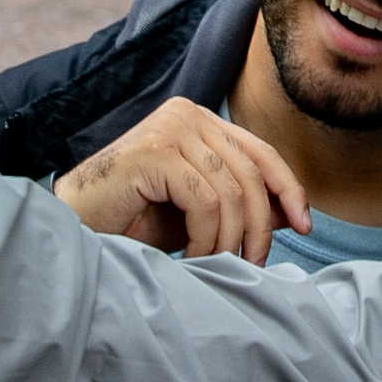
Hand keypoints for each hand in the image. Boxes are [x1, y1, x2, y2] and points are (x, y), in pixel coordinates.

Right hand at [55, 97, 310, 263]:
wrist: (77, 224)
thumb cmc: (134, 219)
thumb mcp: (200, 212)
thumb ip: (241, 204)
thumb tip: (293, 214)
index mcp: (199, 120)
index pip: (260, 151)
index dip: (287, 189)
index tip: (304, 226)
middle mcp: (187, 114)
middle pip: (250, 173)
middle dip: (261, 225)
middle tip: (254, 265)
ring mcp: (170, 128)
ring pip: (231, 192)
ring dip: (230, 239)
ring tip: (218, 266)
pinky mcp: (153, 151)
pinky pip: (205, 202)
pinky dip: (207, 238)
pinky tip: (194, 259)